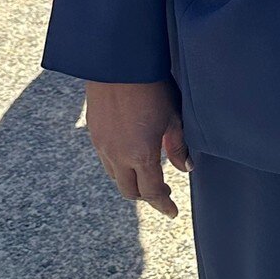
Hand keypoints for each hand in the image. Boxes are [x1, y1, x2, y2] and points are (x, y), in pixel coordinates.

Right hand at [85, 79, 190, 217]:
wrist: (119, 66)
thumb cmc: (153, 87)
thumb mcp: (173, 116)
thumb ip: (178, 145)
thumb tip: (186, 168)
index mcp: (141, 155)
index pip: (152, 192)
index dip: (163, 204)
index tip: (172, 212)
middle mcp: (118, 156)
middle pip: (130, 190)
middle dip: (146, 196)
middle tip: (161, 192)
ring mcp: (102, 146)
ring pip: (115, 176)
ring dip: (130, 180)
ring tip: (146, 172)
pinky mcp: (93, 134)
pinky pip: (106, 159)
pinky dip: (118, 164)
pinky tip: (130, 154)